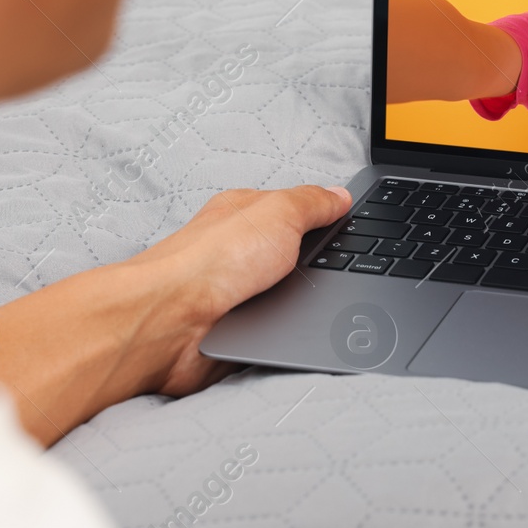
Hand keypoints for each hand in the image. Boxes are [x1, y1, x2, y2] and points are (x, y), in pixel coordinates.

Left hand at [0, 183, 351, 444]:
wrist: (172, 322)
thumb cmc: (211, 262)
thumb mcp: (279, 213)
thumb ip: (313, 203)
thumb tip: (339, 195)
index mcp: (247, 216)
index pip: (297, 213)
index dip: (328, 221)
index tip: (354, 228)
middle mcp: (239, 253)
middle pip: (297, 259)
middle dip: (320, 269)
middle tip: (338, 271)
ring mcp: (236, 294)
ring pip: (288, 298)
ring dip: (301, 303)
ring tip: (311, 301)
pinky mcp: (235, 332)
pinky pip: (274, 331)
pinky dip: (285, 332)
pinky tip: (289, 328)